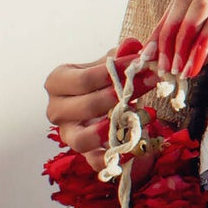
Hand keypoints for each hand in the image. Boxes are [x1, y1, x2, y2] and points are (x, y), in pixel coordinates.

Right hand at [44, 38, 155, 170]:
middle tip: (150, 81)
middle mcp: (57, 110)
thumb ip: (120, 55)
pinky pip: (96, 162)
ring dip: (111, 128)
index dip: (114, 71)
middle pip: (85, 106)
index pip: (83, 79)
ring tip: (136, 116)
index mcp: (58, 83)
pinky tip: (135, 147)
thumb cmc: (103, 82)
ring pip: (82, 139)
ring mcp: (69, 135)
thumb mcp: (110, 65)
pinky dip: (115, 158)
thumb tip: (132, 45)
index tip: (141, 62)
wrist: (105, 108)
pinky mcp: (84, 155)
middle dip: (121, 94)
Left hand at [152, 0, 207, 76]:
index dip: (163, 27)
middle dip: (168, 36)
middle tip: (161, 66)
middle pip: (184, 0)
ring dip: (182, 43)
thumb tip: (169, 63)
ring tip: (176, 70)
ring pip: (198, 8)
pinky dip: (202, 44)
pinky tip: (195, 65)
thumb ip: (202, 44)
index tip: (151, 55)